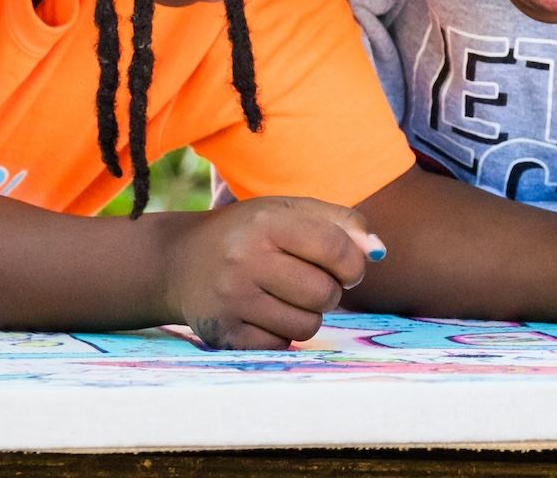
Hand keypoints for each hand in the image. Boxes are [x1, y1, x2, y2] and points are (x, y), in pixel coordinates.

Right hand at [163, 196, 381, 349]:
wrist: (178, 261)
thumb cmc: (248, 232)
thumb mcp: (289, 210)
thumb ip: (340, 222)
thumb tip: (378, 252)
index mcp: (267, 220)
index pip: (337, 250)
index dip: (353, 264)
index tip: (344, 266)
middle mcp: (246, 257)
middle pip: (325, 294)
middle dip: (328, 291)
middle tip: (307, 279)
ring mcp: (232, 298)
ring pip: (306, 326)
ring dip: (306, 314)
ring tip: (283, 295)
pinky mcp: (223, 333)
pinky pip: (280, 347)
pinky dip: (280, 334)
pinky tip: (261, 313)